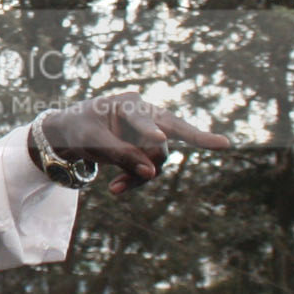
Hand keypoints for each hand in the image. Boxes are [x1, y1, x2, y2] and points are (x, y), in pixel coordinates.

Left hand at [40, 94, 232, 196]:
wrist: (69, 134)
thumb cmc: (79, 129)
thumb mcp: (93, 142)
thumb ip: (122, 155)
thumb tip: (152, 172)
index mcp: (127, 104)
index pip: (141, 118)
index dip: (148, 130)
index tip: (157, 139)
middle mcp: (145, 113)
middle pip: (173, 130)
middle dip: (198, 138)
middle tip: (224, 144)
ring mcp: (150, 130)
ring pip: (160, 157)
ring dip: (142, 175)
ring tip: (115, 190)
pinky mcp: (147, 147)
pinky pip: (152, 166)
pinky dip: (137, 179)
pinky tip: (116, 189)